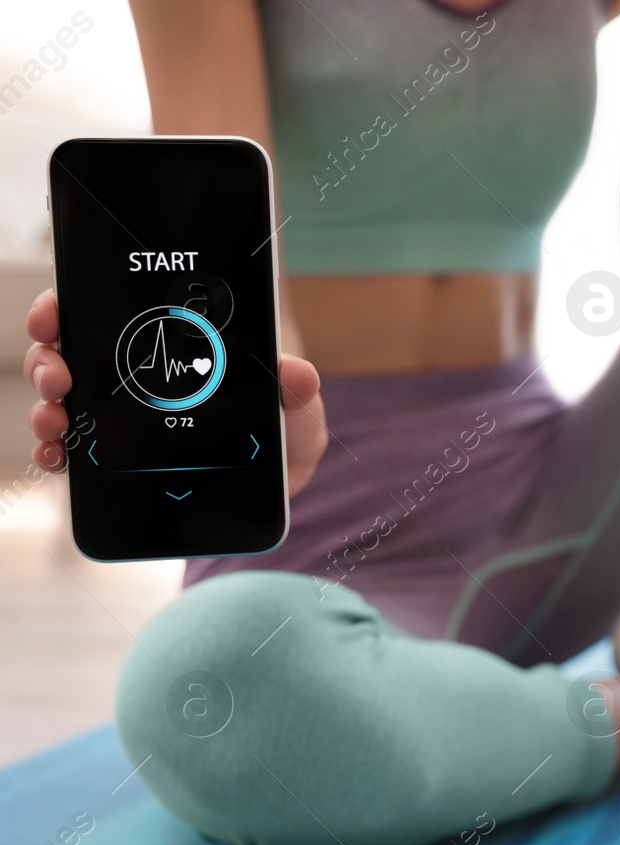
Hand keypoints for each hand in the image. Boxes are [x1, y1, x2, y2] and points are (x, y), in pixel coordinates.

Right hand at [24, 289, 328, 497]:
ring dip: (47, 403)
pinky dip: (54, 449)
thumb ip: (300, 398)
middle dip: (50, 357)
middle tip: (60, 374)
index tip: (58, 310)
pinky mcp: (112, 458)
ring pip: (62, 397)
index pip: (115, 312)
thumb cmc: (283, 442)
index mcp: (178, 350)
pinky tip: (58, 455)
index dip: (74, 305)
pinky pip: (70, 449)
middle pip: (73, 352)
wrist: (272, 492)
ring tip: (58, 417)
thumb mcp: (299, 418)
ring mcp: (121, 416)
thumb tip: (296, 371)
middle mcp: (140, 377)